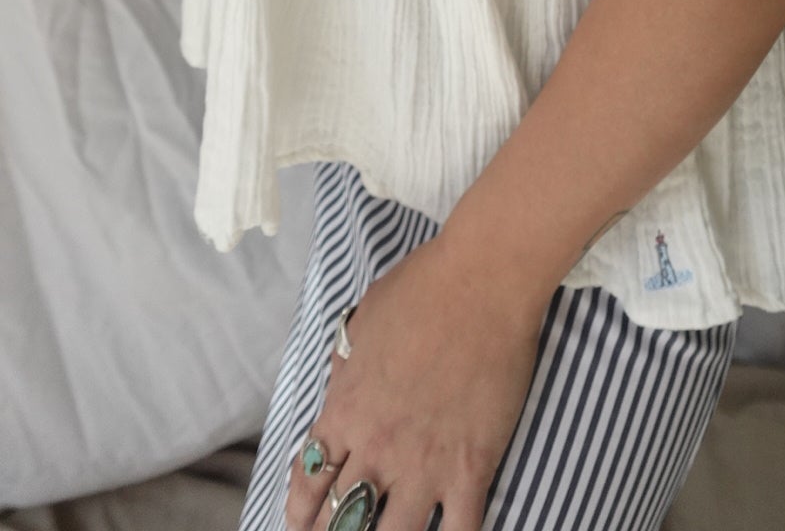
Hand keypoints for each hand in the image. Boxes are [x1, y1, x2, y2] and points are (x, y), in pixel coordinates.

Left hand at [285, 228, 547, 530]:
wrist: (482, 282)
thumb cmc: (422, 289)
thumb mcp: (362, 321)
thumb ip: (345, 365)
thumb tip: (339, 385)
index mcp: (346, 410)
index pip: (309, 478)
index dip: (299, 509)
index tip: (298, 522)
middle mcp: (377, 447)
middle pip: (342, 518)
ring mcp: (425, 463)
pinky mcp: (471, 468)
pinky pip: (458, 529)